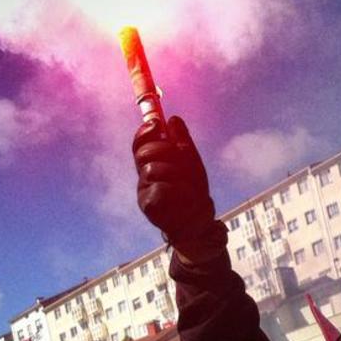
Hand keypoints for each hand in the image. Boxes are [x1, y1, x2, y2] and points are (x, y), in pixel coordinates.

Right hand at [133, 117, 225, 255]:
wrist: (200, 221)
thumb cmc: (194, 193)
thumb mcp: (191, 164)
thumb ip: (181, 142)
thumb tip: (173, 119)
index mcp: (152, 165)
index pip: (140, 144)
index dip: (145, 131)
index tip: (157, 123)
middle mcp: (144, 178)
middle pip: (145, 153)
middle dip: (166, 151)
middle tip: (182, 159)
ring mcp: (143, 193)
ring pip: (153, 170)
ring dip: (176, 173)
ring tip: (188, 186)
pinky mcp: (148, 206)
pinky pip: (159, 188)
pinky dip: (176, 189)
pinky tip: (184, 196)